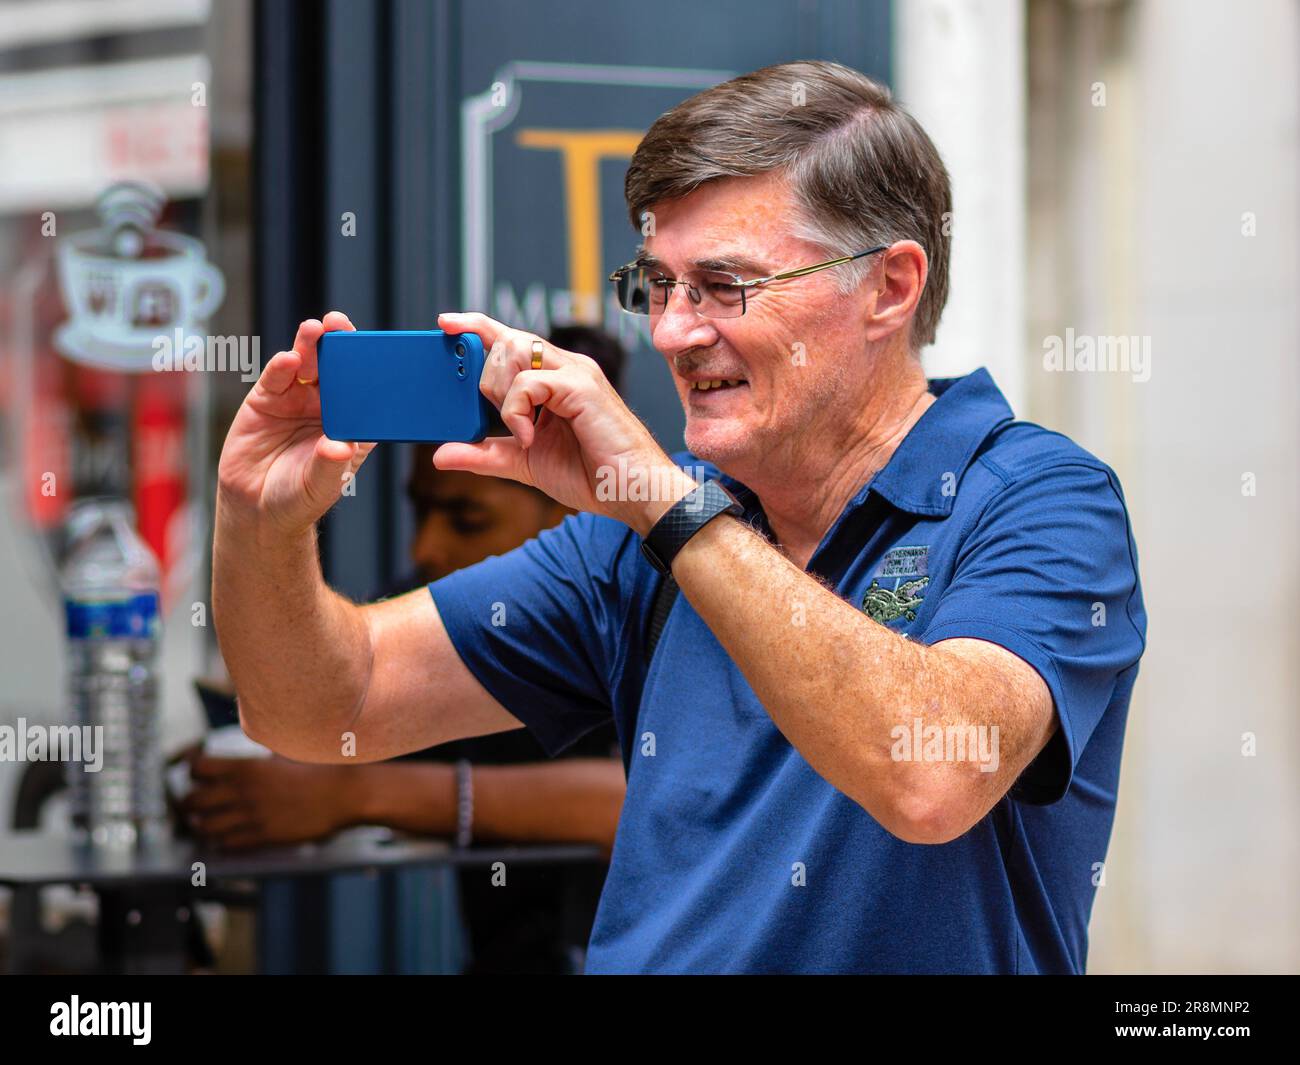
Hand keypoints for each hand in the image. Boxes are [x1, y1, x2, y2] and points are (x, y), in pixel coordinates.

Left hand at [179, 754, 362, 849]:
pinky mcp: (265, 836)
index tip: (197, 776)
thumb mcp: (286, 752)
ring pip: (205, 827)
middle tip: (192, 806)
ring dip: (202, 826)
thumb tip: (248, 751)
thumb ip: (260, 755)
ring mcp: (253, 816)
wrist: (344, 793)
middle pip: (193, 801)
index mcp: (247, 767)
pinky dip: (221, 842)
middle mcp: (244, 791)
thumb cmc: (320, 769)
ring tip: (205, 824)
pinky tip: (225, 838)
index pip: (198, 768)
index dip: (192, 772)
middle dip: (187, 805)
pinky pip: (228, 844)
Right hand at [216, 312, 373, 535]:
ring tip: (314, 329)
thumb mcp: (321, 484)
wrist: (258, 510)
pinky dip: (281, 366)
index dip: (370, 368)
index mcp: (352, 423)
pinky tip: (288, 358)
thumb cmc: (300, 497)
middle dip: (339, 343)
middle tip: (339, 324)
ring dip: (310, 345)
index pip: (366, 390)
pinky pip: (276, 378)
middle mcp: (327, 406)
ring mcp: (296, 399)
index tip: (375, 349)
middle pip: (337, 367)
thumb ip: (329, 464)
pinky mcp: (266, 400)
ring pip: (306, 364)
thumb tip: (338, 448)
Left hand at [434, 312, 697, 532]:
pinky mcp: (581, 386)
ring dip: (501, 392)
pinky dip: (516, 409)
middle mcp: (564, 367)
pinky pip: (529, 381)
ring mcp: (575, 373)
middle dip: (486, 377)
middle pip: (506, 340)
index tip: (446, 324)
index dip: (476, 326)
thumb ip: (484, 455)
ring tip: (517, 428)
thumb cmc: (590, 474)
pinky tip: (527, 436)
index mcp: (553, 379)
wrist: (629, 492)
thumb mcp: (522, 463)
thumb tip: (441, 455)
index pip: (509, 338)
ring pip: (515, 351)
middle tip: (495, 415)